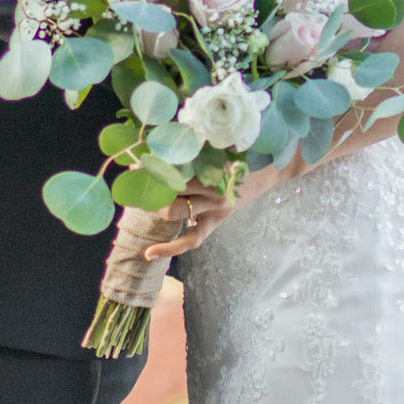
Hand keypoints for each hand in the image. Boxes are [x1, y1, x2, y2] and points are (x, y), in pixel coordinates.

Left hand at [139, 165, 272, 259]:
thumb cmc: (240, 157)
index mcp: (212, 168)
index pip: (175, 170)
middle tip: (138, 185)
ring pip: (175, 212)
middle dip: (150, 189)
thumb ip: (194, 153)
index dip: (153, 169)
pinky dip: (170, 248)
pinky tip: (150, 253)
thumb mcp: (219, 150)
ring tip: (144, 203)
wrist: (267, 173)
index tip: (135, 165)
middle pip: (171, 190)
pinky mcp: (216, 222)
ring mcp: (215, 208)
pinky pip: (191, 239)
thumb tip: (162, 153)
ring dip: (155, 207)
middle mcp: (212, 190)